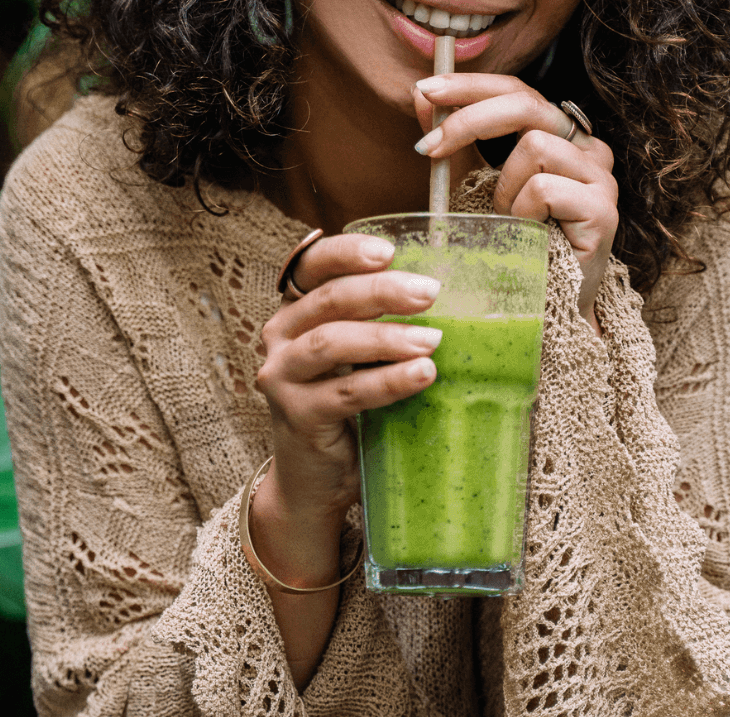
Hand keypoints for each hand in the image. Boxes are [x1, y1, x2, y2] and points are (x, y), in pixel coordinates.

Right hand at [256, 233, 442, 526]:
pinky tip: (421, 375)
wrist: (315, 479)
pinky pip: (345, 393)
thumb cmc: (347, 405)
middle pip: (328, 299)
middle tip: (429, 292)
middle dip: (381, 291)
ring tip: (432, 339)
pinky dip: (387, 381)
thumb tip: (449, 296)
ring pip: (331, 343)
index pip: (312, 265)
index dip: (347, 252)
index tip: (388, 251)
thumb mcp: (358, 356)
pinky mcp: (296, 415)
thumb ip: (380, 324)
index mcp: (296, 310)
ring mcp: (282, 377)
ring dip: (386, 337)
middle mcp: (280, 337)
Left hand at [412, 73, 617, 331]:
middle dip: (469, 119)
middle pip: (527, 103)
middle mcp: (587, 148)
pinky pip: (544, 189)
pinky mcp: (603, 209)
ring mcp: (600, 178)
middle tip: (428, 148)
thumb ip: (453, 140)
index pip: (517, 90)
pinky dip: (522, 212)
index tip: (425, 90)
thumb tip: (420, 95)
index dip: (471, 85)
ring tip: (508, 221)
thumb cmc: (511, 243)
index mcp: (558, 135)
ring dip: (503, 187)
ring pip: (535, 146)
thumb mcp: (472, 182)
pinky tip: (528, 235)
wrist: (545, 305)